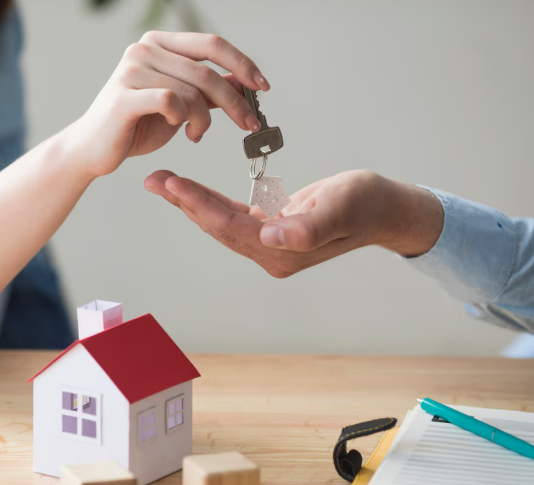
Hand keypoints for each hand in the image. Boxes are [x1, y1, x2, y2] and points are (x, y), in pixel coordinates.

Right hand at [64, 32, 269, 178]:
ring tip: (197, 134)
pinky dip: (184, 119)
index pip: (211, 44)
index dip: (242, 64)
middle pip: (207, 71)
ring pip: (192, 91)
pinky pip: (171, 102)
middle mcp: (143, 49)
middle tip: (249, 124)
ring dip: (205, 119)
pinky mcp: (123, 97)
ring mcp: (131, 70)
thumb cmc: (135, 126)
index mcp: (158, 43)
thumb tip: (244, 82)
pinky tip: (180, 131)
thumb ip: (207, 91)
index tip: (263, 87)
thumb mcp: (180, 105)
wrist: (93, 150)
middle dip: (235, 101)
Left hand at [143, 169, 443, 277]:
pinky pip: (231, 215)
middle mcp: (270, 253)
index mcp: (282, 251)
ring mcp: (269, 245)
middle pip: (217, 226)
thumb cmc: (367, 203)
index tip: (172, 184)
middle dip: (184, 202)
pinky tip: (189, 190)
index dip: (200, 205)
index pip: (230, 227)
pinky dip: (209, 200)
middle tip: (153, 179)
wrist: (384, 209)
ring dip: (190, 201)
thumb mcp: (342, 207)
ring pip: (219, 221)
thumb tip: (271, 237)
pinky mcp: (269, 230)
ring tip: (162, 181)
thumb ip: (308, 226)